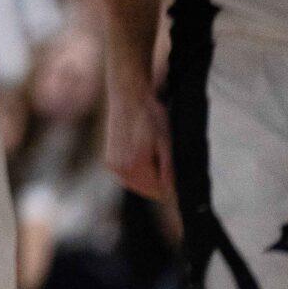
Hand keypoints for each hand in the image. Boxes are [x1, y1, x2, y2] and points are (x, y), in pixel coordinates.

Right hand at [104, 79, 173, 201]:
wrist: (129, 96)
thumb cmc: (150, 115)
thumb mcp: (166, 142)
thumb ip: (168, 169)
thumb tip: (173, 192)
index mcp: (135, 165)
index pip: (158, 192)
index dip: (171, 188)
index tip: (178, 178)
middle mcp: (120, 169)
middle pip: (147, 191)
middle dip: (159, 184)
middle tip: (168, 165)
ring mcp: (112, 165)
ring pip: (136, 185)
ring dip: (148, 180)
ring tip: (156, 158)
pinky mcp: (109, 160)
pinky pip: (127, 177)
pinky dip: (137, 173)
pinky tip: (144, 158)